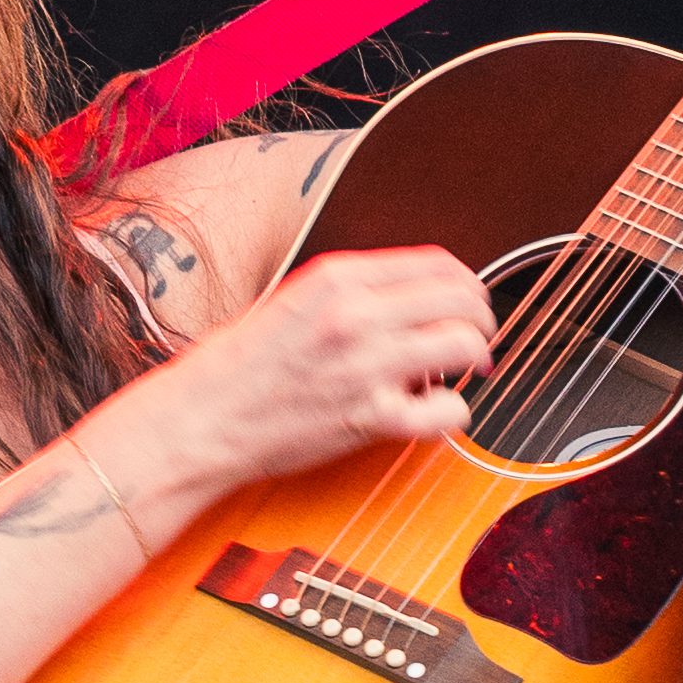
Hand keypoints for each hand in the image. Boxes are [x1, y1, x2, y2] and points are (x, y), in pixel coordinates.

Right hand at [168, 244, 494, 482]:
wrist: (201, 419)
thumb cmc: (239, 366)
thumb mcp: (295, 300)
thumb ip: (355, 292)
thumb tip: (416, 296)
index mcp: (337, 277)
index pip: (437, 263)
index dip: (466, 283)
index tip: (467, 301)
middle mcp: (357, 314)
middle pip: (462, 299)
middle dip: (481, 319)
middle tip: (477, 339)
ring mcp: (367, 365)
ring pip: (465, 344)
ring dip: (473, 359)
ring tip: (458, 373)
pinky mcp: (371, 417)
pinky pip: (448, 410)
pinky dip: (452, 413)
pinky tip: (433, 412)